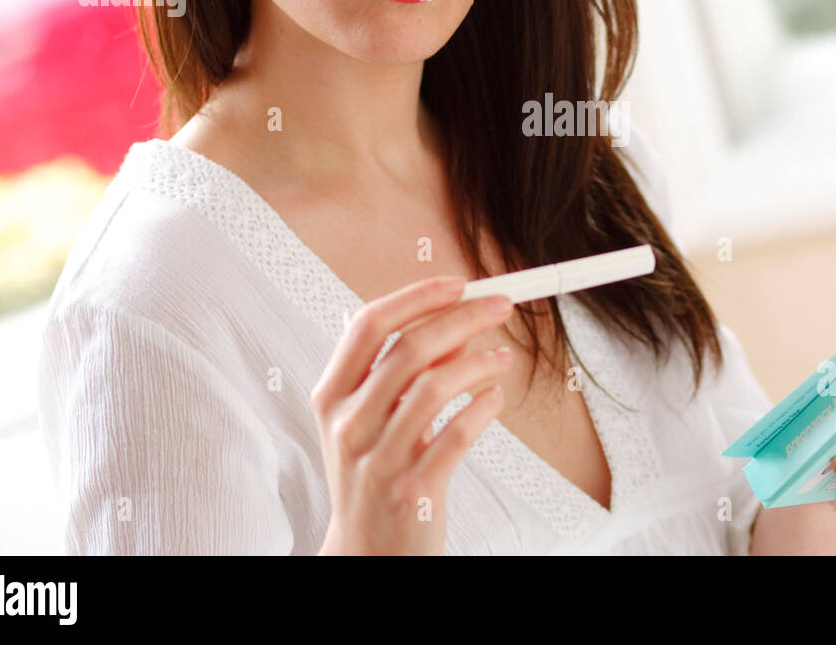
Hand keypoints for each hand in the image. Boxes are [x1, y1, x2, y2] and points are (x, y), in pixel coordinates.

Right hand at [310, 275, 514, 554]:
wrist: (368, 552)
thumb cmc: (376, 472)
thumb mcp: (374, 418)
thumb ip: (405, 372)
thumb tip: (458, 322)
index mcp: (332, 396)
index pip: (368, 326)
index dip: (415, 297)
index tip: (458, 284)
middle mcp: (349, 424)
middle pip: (408, 350)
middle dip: (463, 318)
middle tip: (502, 306)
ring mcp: (378, 460)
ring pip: (435, 388)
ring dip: (479, 362)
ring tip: (503, 357)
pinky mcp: (412, 489)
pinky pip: (457, 435)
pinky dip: (483, 408)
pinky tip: (496, 397)